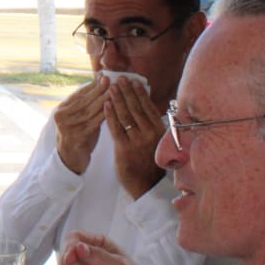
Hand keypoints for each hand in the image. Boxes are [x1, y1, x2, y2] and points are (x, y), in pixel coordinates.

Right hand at [52, 77, 110, 174]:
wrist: (70, 159)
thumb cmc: (78, 135)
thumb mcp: (79, 118)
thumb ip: (87, 104)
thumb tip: (100, 83)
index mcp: (61, 110)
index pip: (78, 94)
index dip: (92, 85)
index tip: (104, 76)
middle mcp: (61, 117)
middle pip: (83, 101)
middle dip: (98, 89)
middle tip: (111, 80)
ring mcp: (67, 128)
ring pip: (88, 111)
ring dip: (102, 100)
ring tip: (114, 91)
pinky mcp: (75, 138)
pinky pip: (92, 124)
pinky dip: (103, 115)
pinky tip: (112, 109)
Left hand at [102, 78, 164, 198]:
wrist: (147, 185)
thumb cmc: (151, 161)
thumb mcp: (157, 141)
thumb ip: (152, 125)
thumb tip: (145, 106)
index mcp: (160, 130)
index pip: (148, 107)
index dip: (140, 93)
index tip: (133, 81)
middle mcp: (150, 133)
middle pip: (136, 108)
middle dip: (127, 91)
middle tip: (120, 79)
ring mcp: (137, 141)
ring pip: (125, 115)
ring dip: (117, 99)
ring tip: (111, 87)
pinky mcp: (124, 148)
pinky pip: (115, 128)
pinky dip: (110, 114)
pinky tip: (105, 104)